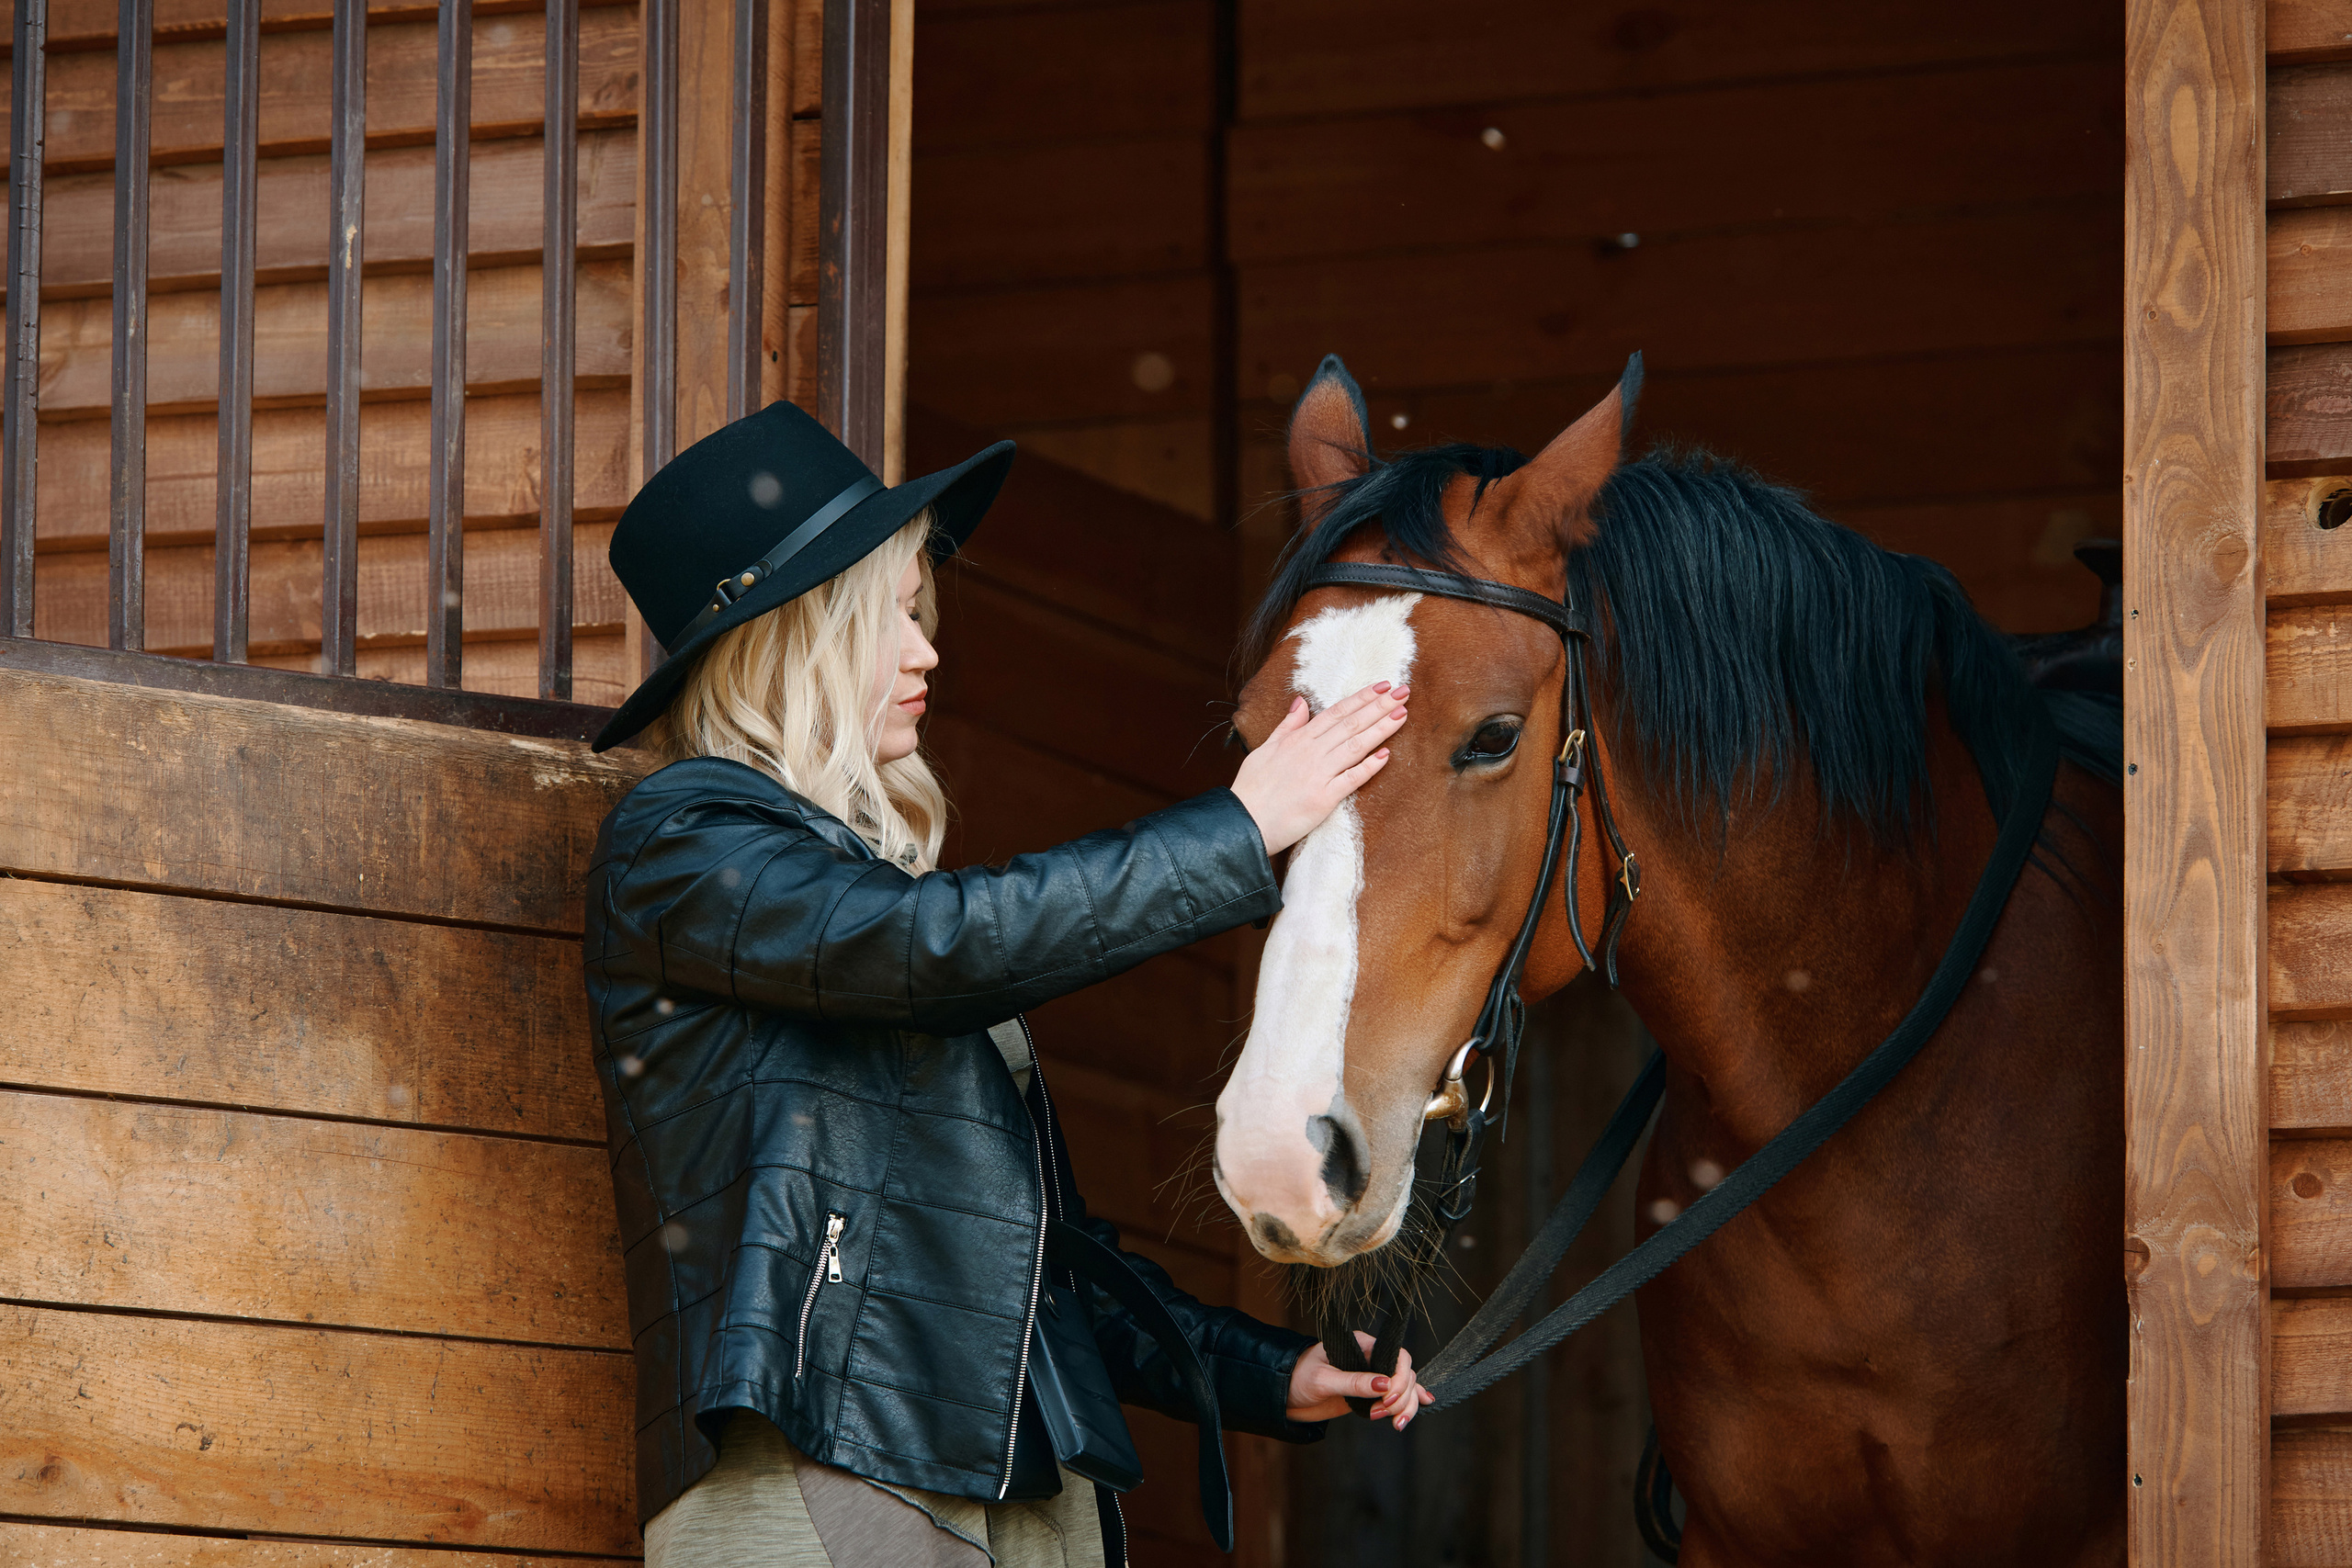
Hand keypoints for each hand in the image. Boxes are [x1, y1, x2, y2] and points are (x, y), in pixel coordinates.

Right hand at [1230, 683, 1409, 855]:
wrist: (1242, 822)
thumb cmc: (1251, 788)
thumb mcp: (1265, 749)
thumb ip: (1287, 725)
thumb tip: (1301, 702)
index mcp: (1297, 739)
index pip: (1336, 712)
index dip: (1361, 698)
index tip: (1383, 685)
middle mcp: (1310, 752)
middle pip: (1351, 724)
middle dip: (1379, 706)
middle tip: (1404, 692)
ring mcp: (1318, 774)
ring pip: (1356, 746)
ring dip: (1381, 729)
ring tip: (1402, 714)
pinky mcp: (1323, 798)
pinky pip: (1351, 779)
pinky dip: (1369, 767)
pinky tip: (1387, 755)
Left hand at [1286, 1331, 1433, 1429]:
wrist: (1284, 1394)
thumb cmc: (1298, 1378)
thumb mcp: (1323, 1380)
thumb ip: (1353, 1382)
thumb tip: (1384, 1385)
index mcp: (1360, 1345)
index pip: (1396, 1356)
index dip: (1399, 1379)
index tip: (1387, 1400)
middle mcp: (1370, 1358)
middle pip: (1405, 1373)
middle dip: (1402, 1397)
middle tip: (1382, 1415)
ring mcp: (1371, 1377)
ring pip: (1405, 1387)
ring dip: (1406, 1406)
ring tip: (1395, 1425)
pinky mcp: (1369, 1394)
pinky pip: (1396, 1396)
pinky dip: (1411, 1401)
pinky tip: (1423, 1404)